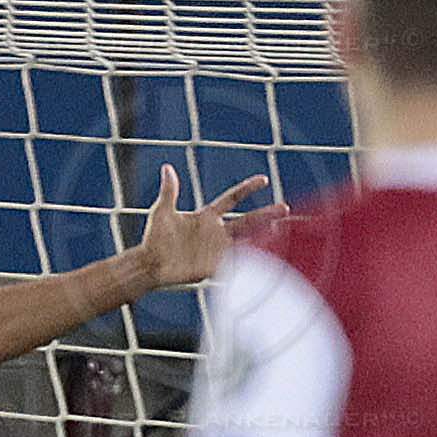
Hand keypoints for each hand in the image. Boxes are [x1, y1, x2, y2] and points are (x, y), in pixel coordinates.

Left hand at [134, 165, 287, 290]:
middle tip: (286, 208)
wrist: (149, 264)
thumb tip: (167, 168)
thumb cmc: (154, 238)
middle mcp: (216, 232)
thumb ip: (169, 191)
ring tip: (282, 231)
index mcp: (207, 216)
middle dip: (267, 215)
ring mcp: (216, 250)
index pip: (232, 199)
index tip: (264, 180)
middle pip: (247, 221)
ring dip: (263, 237)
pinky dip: (248, 264)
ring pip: (245, 242)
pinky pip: (234, 265)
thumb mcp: (161, 211)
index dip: (247, 189)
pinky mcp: (212, 268)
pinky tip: (264, 261)